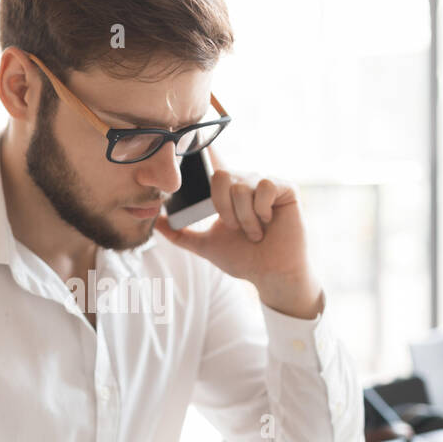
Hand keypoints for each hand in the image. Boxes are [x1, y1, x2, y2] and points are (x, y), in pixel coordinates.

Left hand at [153, 146, 322, 318]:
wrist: (271, 274)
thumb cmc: (244, 259)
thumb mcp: (206, 245)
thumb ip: (181, 234)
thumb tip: (156, 223)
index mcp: (228, 192)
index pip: (211, 169)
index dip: (205, 168)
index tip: (203, 191)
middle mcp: (246, 182)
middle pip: (221, 176)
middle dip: (223, 209)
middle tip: (234, 228)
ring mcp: (266, 183)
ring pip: (242, 186)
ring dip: (244, 218)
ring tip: (255, 233)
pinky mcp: (286, 188)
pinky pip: (265, 186)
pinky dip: (262, 210)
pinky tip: (268, 222)